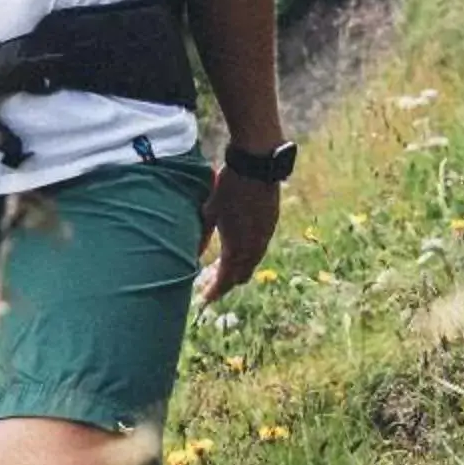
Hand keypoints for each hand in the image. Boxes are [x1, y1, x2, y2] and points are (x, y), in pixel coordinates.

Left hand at [197, 166, 279, 304]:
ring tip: (221, 266)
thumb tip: (192, 255)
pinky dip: (247, 255)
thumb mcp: (209, 211)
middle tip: (210, 283)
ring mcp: (265, 236)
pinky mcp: (271, 224)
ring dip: (238, 268)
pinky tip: (238, 246)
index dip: (214, 292)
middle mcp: (254, 248)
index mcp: (237, 248)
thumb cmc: (228, 187)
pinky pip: (259, 249)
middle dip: (226, 283)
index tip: (204, 299)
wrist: (257, 165)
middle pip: (241, 276)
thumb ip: (201, 236)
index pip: (225, 281)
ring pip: (252, 263)